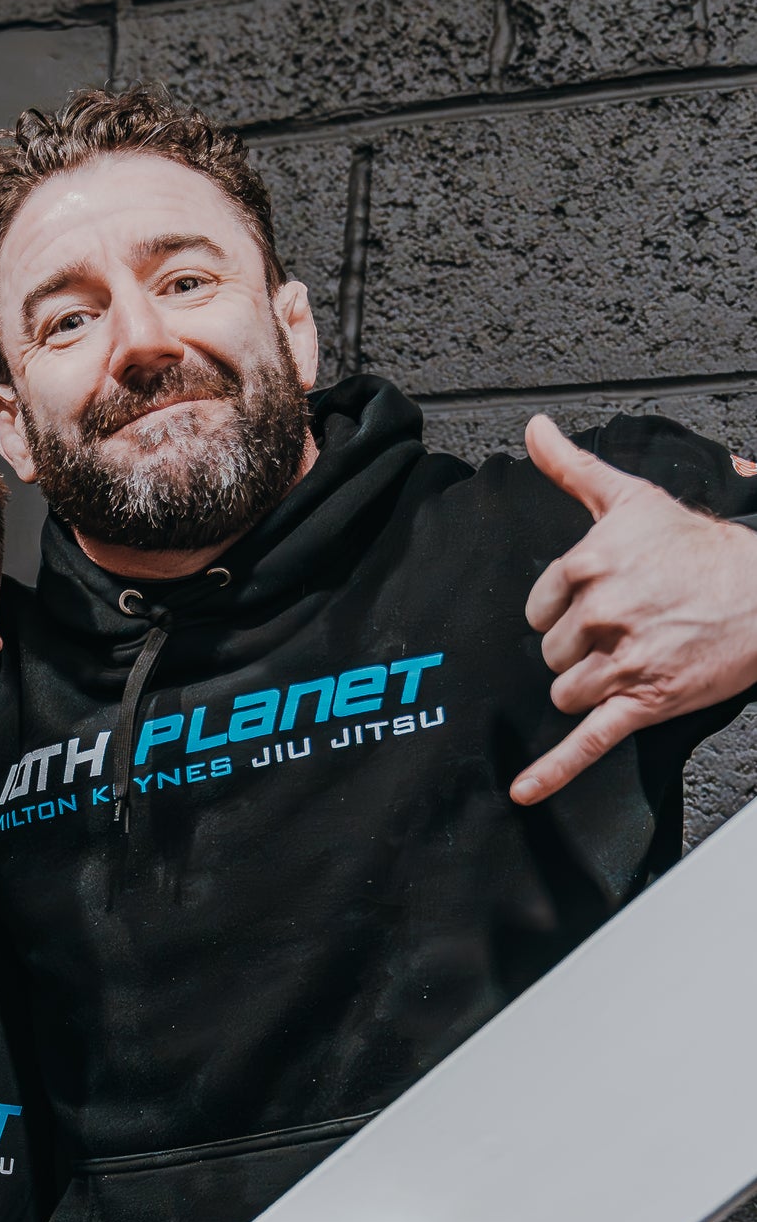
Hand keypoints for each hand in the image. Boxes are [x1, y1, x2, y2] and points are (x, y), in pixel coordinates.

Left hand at [510, 416, 756, 804]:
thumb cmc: (697, 546)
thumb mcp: (632, 499)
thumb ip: (572, 468)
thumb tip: (533, 429)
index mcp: (589, 563)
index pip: (539, 608)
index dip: (566, 610)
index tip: (601, 602)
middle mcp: (603, 610)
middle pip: (551, 652)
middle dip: (581, 647)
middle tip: (629, 629)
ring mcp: (625, 659)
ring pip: (565, 692)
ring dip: (591, 684)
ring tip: (635, 659)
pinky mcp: (646, 700)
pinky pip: (587, 740)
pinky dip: (553, 771)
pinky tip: (524, 792)